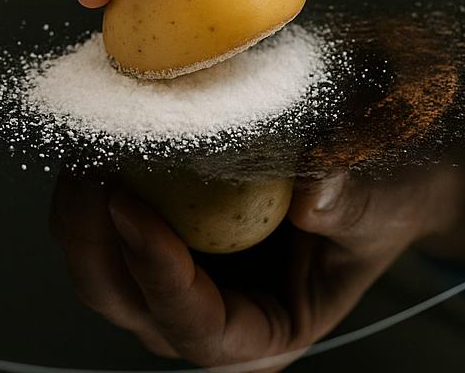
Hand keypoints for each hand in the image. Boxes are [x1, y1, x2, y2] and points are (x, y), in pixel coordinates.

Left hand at [49, 169, 457, 370]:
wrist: (381, 173)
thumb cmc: (386, 203)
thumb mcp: (383, 204)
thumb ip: (351, 204)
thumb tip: (314, 192)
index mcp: (265, 335)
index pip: (197, 328)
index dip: (157, 274)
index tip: (130, 206)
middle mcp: (209, 320)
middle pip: (123, 299)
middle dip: (92, 235)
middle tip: (87, 161)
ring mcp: (176, 281)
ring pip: (97, 264)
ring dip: (78, 206)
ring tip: (83, 138)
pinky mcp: (158, 237)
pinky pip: (104, 221)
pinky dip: (92, 180)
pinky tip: (94, 129)